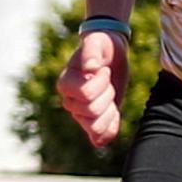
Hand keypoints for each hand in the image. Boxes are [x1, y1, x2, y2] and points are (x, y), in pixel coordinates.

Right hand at [57, 25, 126, 147]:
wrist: (111, 55)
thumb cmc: (102, 47)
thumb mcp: (97, 42)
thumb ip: (91, 52)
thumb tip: (91, 68)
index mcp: (66, 83)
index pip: (86, 95)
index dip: (101, 82)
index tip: (103, 69)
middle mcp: (70, 102)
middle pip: (92, 112)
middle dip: (108, 94)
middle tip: (108, 81)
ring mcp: (80, 115)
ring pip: (95, 128)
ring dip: (110, 111)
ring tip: (110, 95)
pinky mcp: (93, 122)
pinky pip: (99, 139)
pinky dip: (110, 129)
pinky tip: (114, 112)